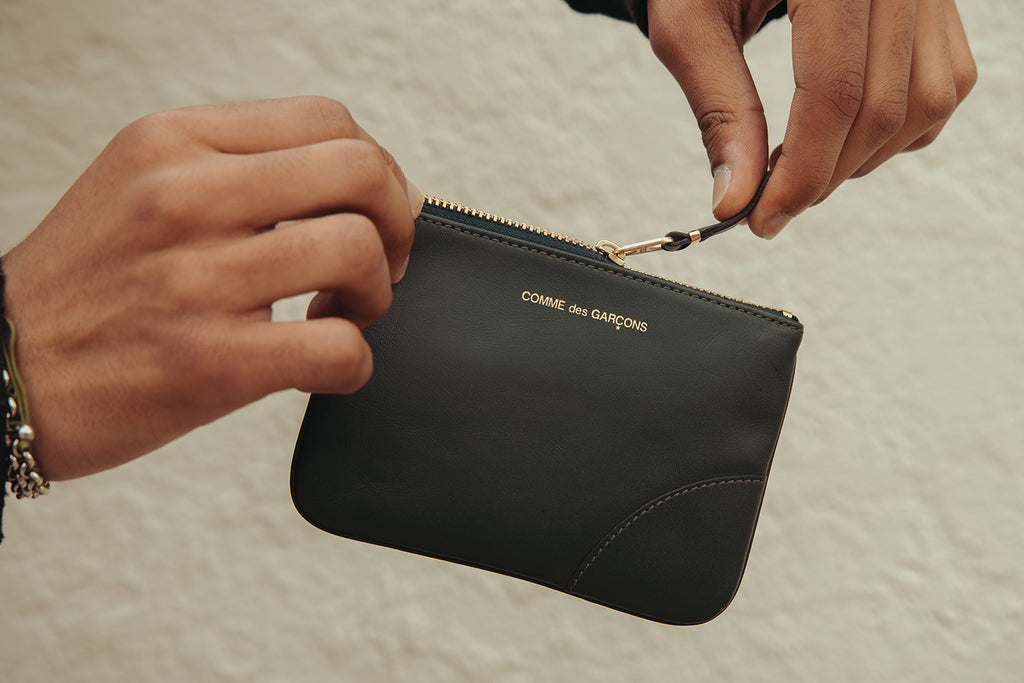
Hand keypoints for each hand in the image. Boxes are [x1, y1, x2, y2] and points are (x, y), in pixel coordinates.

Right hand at [2, 96, 421, 479]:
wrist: (2, 371)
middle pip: (359, 170)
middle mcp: (184, 196)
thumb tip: (365, 181)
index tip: (375, 210)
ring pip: (357, 251)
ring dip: (377, 293)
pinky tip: (324, 366)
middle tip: (382, 262)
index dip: (377, 167)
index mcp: (174, 143)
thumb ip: (240, 169)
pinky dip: (355, 363)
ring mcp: (196, 278)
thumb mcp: (142, 186)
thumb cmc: (90, 285)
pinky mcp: (209, 361)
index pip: (327, 119)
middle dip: (397, 220)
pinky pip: (338, 348)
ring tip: (342, 313)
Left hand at [647, 0, 975, 237]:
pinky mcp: (936, 0)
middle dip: (825, 175)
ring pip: (927, 101)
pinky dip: (901, 127)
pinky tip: (844, 137)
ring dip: (864, 158)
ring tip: (803, 168)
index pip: (835, 91)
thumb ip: (718, 111)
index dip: (801, 171)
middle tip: (771, 203)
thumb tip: (735, 199)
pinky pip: (945, 80)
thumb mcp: (690, 26)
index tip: (761, 220)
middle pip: (882, 106)